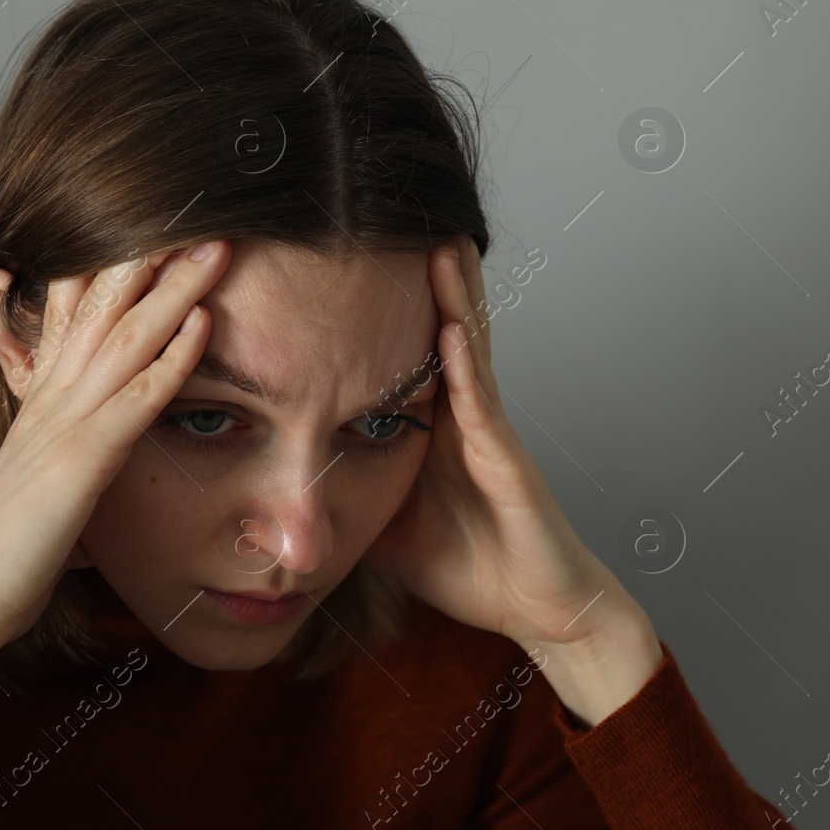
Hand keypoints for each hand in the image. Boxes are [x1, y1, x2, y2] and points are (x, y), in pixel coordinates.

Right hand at [0, 241, 230, 664]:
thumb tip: (90, 468)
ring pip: (126, 336)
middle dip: (151, 255)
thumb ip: (69, 462)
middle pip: (104, 305)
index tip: (154, 227)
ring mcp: (64, 424)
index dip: (113, 266)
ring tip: (214, 246)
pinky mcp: (80, 463)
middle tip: (197, 211)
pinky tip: (201, 324)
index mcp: (41, 400)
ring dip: (174, 288)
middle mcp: (50, 398)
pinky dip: (170, 357)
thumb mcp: (42, 490)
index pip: (76, 312)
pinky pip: (134, 398)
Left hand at [362, 236, 633, 651]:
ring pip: (466, 351)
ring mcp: (489, 434)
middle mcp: (466, 419)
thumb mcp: (389, 528)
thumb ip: (352, 499)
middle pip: (444, 333)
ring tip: (437, 244)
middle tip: (406, 220)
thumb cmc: (473, 567)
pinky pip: (481, 404)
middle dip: (428, 279)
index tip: (362, 262)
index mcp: (438, 429)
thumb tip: (292, 489)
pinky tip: (450, 327)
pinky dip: (463, 364)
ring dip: (452, 298)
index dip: (393, 309)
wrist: (537, 608)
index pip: (411, 354)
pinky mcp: (506, 460)